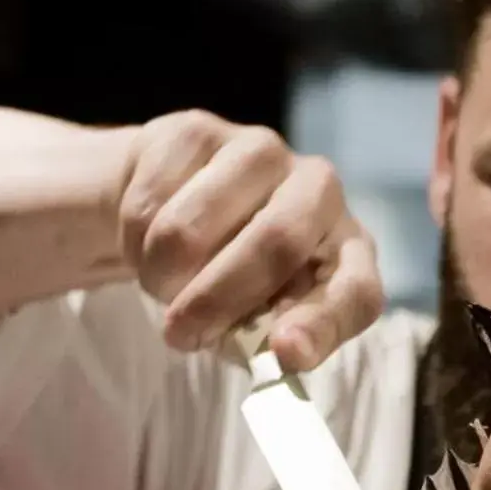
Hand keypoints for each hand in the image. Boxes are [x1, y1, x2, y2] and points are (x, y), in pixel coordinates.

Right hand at [116, 111, 383, 370]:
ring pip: (192, 229)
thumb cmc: (230, 282)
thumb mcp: (254, 325)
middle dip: (216, 299)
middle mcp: (320, 190)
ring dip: (161, 274)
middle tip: (178, 333)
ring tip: (162, 285)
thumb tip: (275, 358)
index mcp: (348, 253)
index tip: (284, 351)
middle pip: (275, 243)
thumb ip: (267, 343)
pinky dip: (133, 242)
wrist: (176, 209)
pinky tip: (147, 241)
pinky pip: (149, 203)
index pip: (356, 290)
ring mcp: (261, 151)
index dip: (323, 325)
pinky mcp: (198, 131)